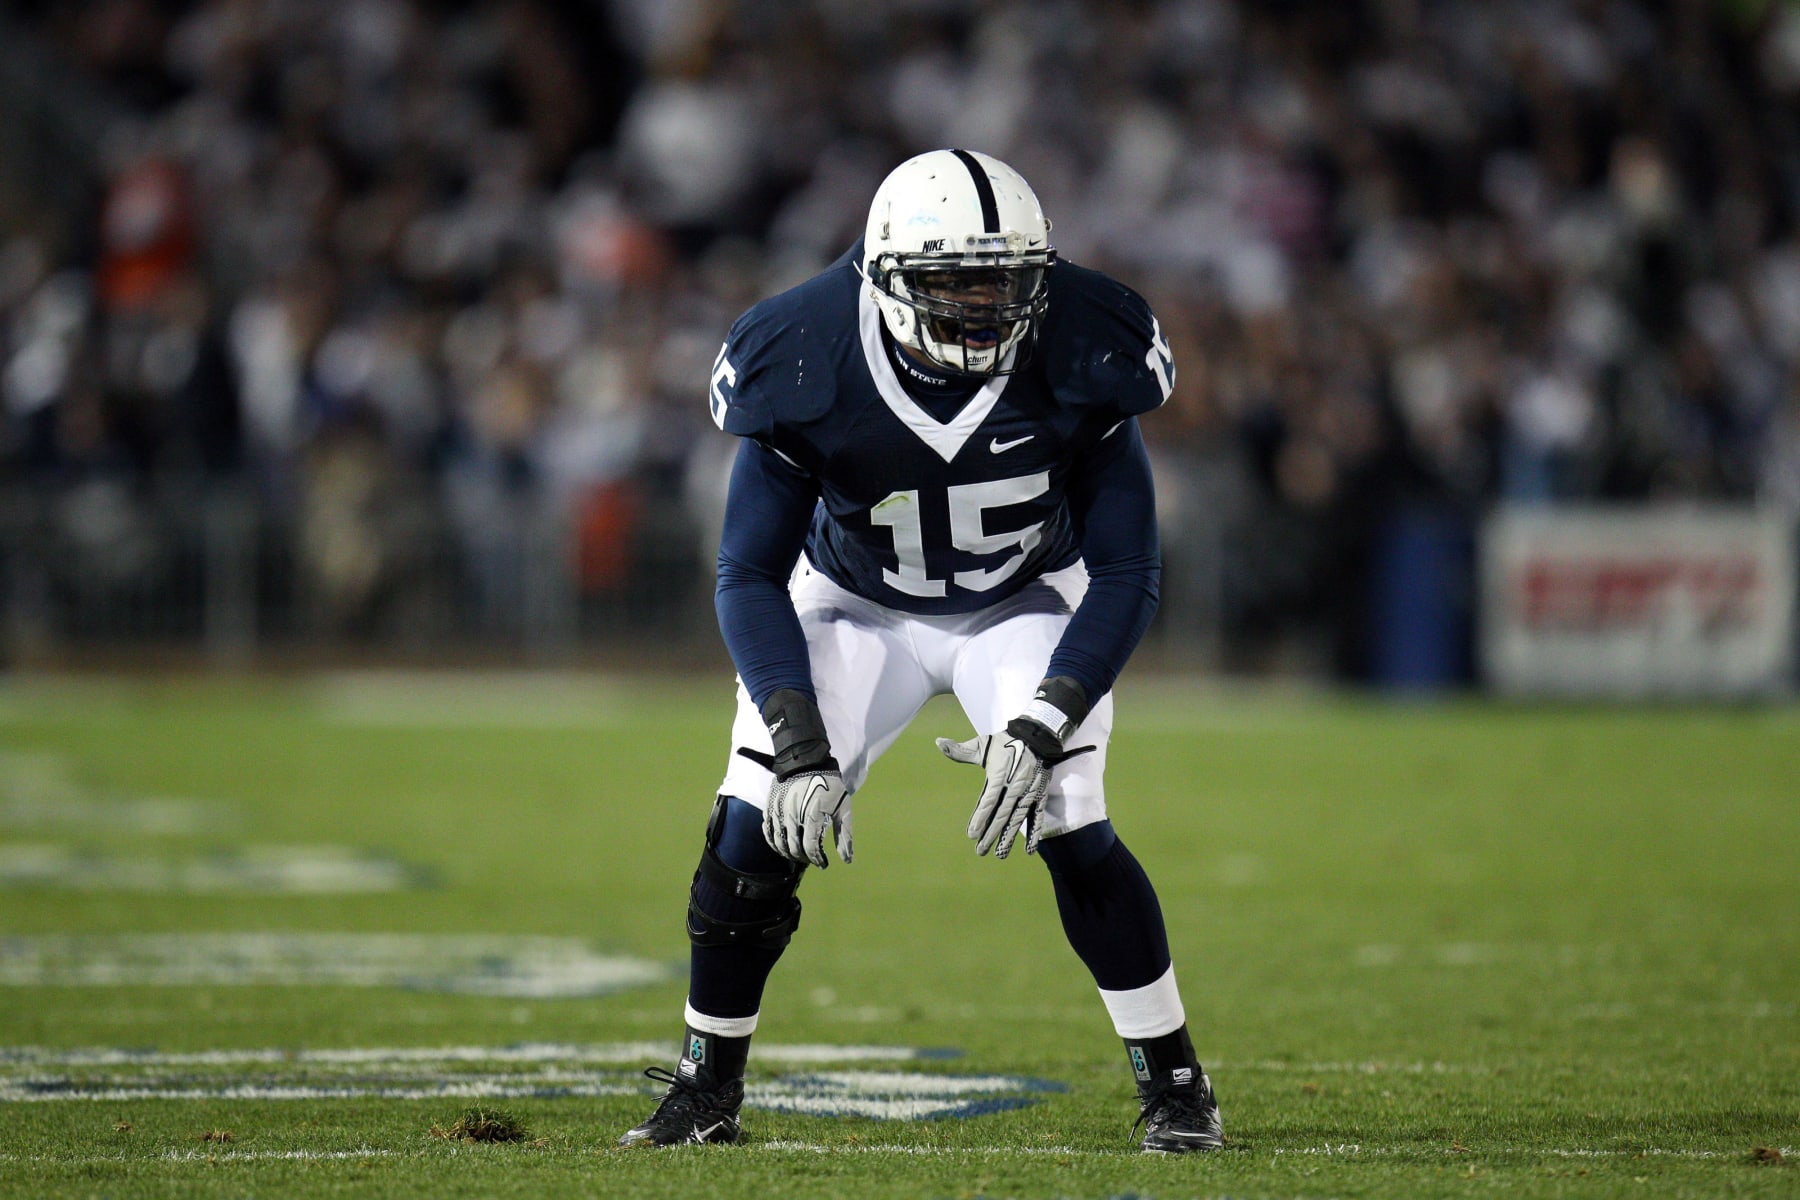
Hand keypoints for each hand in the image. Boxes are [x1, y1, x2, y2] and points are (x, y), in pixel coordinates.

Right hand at [763, 768, 851, 867]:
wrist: (808, 760)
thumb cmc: (829, 785)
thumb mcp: (843, 808)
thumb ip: (844, 835)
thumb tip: (847, 860)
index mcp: (812, 816)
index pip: (810, 848)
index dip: (817, 860)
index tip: (823, 864)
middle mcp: (792, 816)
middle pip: (793, 848)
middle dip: (803, 857)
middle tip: (811, 859)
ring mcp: (779, 811)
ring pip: (778, 841)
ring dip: (787, 853)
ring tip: (796, 855)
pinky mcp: (770, 806)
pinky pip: (767, 830)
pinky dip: (773, 841)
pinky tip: (781, 845)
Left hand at [937, 677, 1094, 859]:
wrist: (1037, 736)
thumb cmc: (1005, 742)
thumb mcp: (982, 744)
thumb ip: (960, 750)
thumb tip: (938, 743)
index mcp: (998, 774)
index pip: (988, 800)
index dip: (980, 817)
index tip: (971, 834)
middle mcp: (1014, 785)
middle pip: (1002, 814)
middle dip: (991, 834)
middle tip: (980, 851)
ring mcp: (1029, 791)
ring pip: (1018, 818)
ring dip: (1009, 837)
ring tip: (1000, 854)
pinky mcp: (1040, 794)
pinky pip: (1037, 816)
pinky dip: (1035, 833)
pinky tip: (1030, 850)